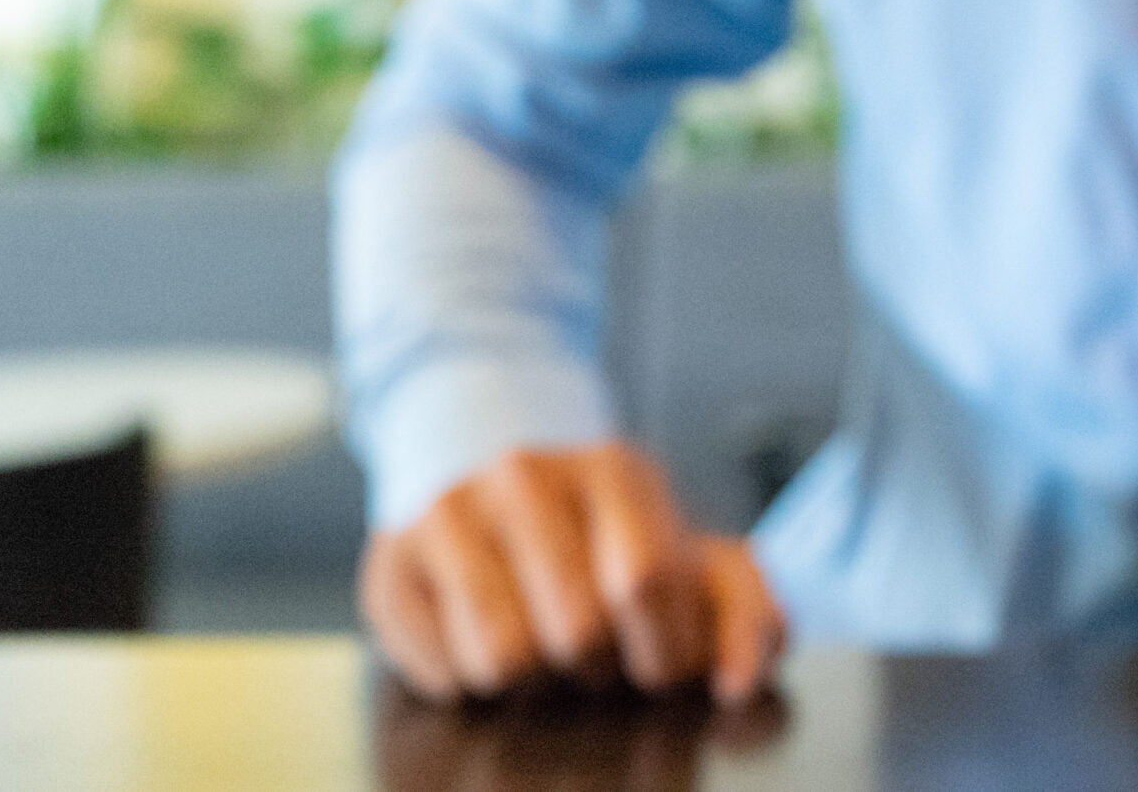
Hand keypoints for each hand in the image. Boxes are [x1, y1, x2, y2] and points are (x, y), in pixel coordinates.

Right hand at [359, 440, 786, 703]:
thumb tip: (740, 682)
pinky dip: (467, 680)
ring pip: (502, 660)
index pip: (647, 581)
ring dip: (532, 680)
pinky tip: (480, 638)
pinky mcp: (389, 563)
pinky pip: (438, 672)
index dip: (662, 648)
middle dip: (598, 667)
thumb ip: (747, 613)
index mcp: (614, 470)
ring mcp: (449, 514)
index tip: (658, 658)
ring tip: (539, 644)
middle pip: (576, 630)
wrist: (484, 455)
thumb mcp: (690, 554)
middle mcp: (525, 477)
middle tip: (594, 650)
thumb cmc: (602, 532)